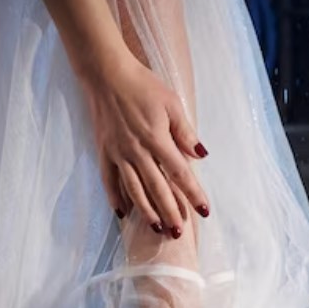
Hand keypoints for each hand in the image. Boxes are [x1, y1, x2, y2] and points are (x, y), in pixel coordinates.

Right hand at [84, 56, 208, 236]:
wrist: (106, 74)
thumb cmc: (143, 85)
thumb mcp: (172, 103)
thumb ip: (185, 132)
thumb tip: (201, 155)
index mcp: (157, 139)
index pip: (180, 173)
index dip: (193, 194)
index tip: (204, 211)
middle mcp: (137, 151)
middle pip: (157, 188)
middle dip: (170, 211)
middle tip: (179, 233)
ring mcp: (118, 153)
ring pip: (134, 189)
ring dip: (146, 211)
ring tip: (157, 228)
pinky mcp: (104, 151)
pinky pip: (110, 180)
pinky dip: (115, 198)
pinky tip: (123, 213)